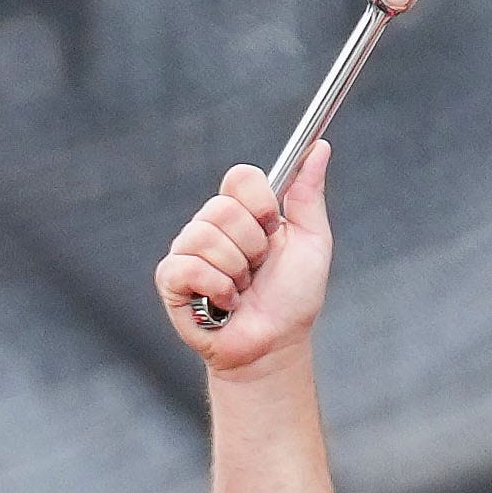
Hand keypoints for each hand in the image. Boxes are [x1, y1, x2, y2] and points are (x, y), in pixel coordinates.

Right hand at [156, 137, 332, 369]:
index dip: (260, 202)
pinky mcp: (171, 280)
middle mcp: (210, 226)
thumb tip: (321, 148)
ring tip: (240, 290)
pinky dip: (217, 288)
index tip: (274, 228)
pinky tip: (224, 304)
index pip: (240, 177)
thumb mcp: (311, 240)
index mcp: (242, 212)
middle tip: (258, 269)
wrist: (275, 345)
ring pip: (205, 237)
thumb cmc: (293, 297)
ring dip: (235, 271)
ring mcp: (187, 252)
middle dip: (252, 246)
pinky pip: (188, 266)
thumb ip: (308, 195)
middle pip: (221, 208)